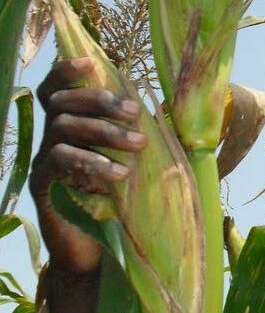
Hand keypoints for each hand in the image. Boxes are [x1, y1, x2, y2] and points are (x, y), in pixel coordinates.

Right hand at [30, 57, 147, 274]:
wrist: (94, 251)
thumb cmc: (118, 204)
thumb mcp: (133, 165)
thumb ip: (141, 137)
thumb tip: (173, 111)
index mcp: (70, 129)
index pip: (57, 90)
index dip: (67, 70)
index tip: (93, 61)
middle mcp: (51, 140)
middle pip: (61, 103)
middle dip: (100, 101)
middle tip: (134, 113)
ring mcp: (43, 162)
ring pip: (62, 127)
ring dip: (104, 131)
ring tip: (138, 145)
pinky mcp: (42, 186)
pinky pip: (58, 161)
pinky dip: (91, 162)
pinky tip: (118, 173)